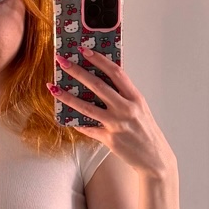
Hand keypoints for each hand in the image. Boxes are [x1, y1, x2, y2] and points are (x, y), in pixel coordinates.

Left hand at [51, 47, 175, 180]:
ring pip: (87, 107)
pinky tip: (65, 116)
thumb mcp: (140, 109)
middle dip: (78, 72)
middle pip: (98, 86)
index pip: (116, 72)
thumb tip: (102, 81)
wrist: (155, 159)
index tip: (84, 50)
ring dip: (67, 96)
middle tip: (63, 62)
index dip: (99, 59)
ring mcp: (117, 125)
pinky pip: (88, 128)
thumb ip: (124, 95)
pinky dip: (76, 122)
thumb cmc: (146, 131)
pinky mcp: (109, 139)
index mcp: (135, 98)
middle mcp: (126, 109)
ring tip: (53, 87)